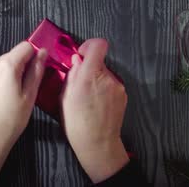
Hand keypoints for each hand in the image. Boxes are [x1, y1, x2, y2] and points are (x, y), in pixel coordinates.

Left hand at [0, 42, 46, 179]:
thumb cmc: (13, 118)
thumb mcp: (30, 94)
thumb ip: (37, 70)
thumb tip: (43, 51)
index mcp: (6, 65)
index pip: (25, 46)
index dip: (34, 55)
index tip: (36, 71)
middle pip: (12, 55)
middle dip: (21, 66)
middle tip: (25, 87)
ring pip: (2, 64)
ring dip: (10, 72)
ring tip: (12, 94)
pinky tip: (0, 97)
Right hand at [61, 38, 129, 182]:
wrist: (98, 143)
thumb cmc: (77, 123)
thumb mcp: (65, 97)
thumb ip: (73, 74)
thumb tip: (78, 60)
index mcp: (90, 76)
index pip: (98, 45)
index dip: (89, 46)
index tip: (82, 55)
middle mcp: (107, 78)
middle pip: (99, 61)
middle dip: (90, 68)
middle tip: (80, 83)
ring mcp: (117, 86)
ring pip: (105, 74)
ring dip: (97, 80)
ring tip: (89, 98)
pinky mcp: (123, 94)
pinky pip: (111, 84)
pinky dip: (104, 89)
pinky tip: (98, 104)